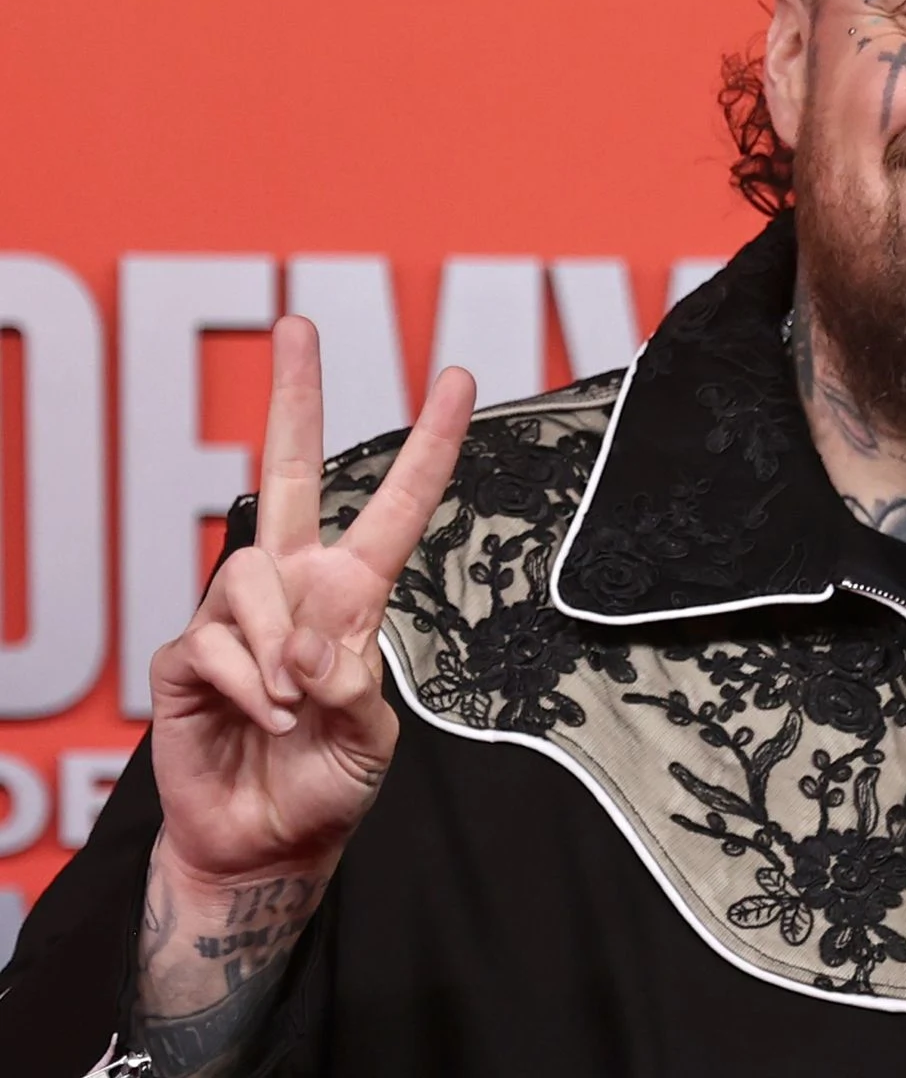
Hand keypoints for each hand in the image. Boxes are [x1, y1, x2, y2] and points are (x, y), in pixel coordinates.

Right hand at [147, 316, 474, 885]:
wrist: (266, 845)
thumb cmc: (329, 783)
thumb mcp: (374, 738)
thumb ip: (358, 686)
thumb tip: (313, 643)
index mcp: (353, 595)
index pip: (397, 508)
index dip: (428, 446)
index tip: (456, 378)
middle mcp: (293, 588)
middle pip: (290, 473)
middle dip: (295, 396)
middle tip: (297, 322)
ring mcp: (235, 617)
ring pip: (251, 578)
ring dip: (278, 650)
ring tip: (293, 706)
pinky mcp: (186, 656)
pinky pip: (213, 643)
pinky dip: (246, 687)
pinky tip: (261, 719)